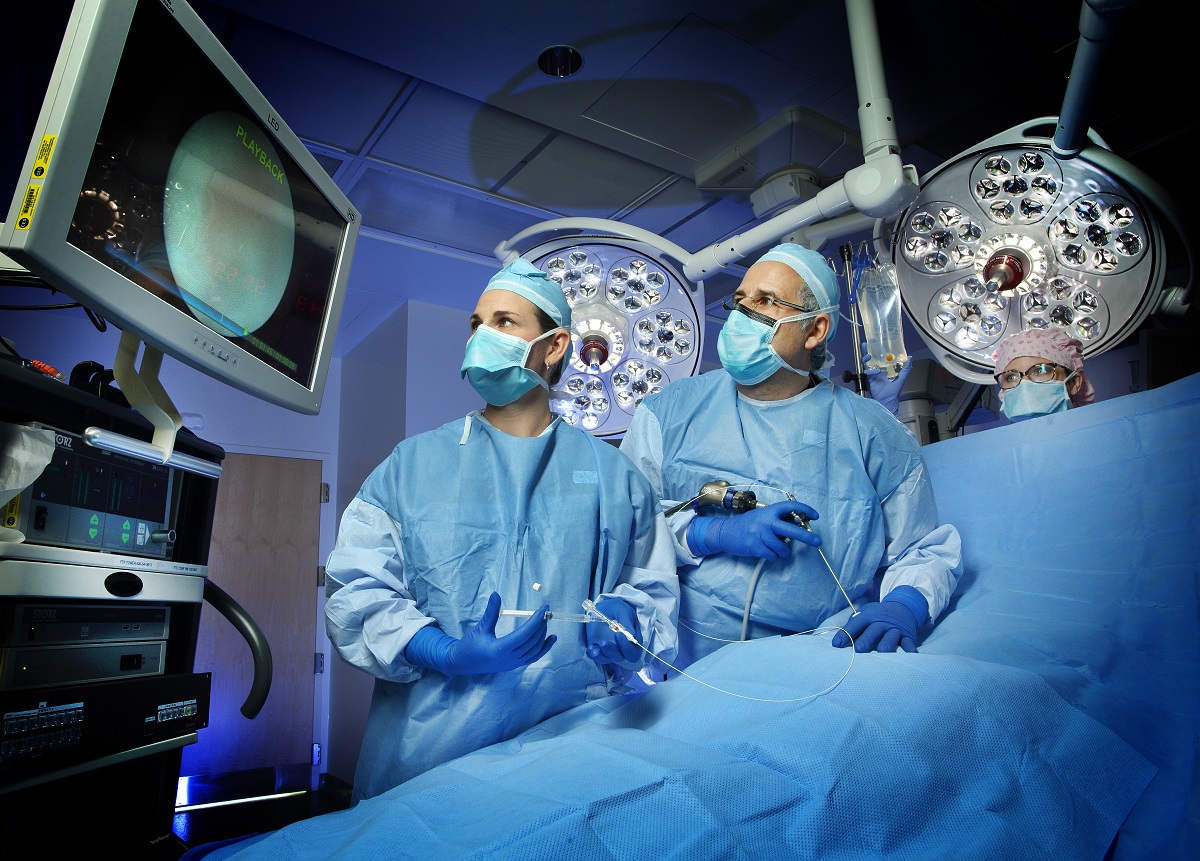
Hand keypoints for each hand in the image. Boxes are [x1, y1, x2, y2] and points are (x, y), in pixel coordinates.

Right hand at [405, 592, 555, 674]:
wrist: (463, 663)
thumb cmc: (470, 645)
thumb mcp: (480, 628)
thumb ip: (491, 612)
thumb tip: (496, 594)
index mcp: (500, 649)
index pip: (524, 634)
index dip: (535, 620)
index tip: (543, 609)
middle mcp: (509, 659)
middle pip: (532, 641)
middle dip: (541, 625)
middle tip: (545, 611)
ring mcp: (513, 664)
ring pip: (534, 650)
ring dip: (542, 635)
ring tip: (545, 621)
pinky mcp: (515, 665)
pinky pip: (533, 657)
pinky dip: (544, 648)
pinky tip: (551, 639)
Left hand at [585, 598, 641, 666]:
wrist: (604, 607)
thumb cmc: (617, 608)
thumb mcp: (623, 611)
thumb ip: (627, 622)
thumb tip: (630, 635)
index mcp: (632, 640)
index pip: (633, 652)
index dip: (626, 648)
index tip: (618, 634)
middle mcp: (622, 647)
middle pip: (621, 657)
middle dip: (612, 652)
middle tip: (604, 642)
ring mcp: (610, 648)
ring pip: (608, 658)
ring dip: (603, 654)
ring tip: (597, 645)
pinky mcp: (598, 647)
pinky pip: (597, 656)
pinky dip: (593, 654)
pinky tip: (591, 648)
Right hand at [687, 500, 819, 559]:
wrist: (726, 532)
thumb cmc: (747, 525)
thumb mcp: (762, 516)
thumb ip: (777, 520)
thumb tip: (798, 525)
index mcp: (769, 511)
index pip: (790, 507)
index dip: (805, 510)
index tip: (815, 516)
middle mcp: (766, 521)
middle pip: (792, 529)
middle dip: (807, 536)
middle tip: (817, 542)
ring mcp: (761, 534)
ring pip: (783, 547)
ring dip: (783, 552)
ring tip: (778, 549)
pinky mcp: (756, 547)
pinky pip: (773, 555)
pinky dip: (773, 556)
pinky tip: (766, 552)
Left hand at [831, 586, 926, 652]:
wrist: (902, 608)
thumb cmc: (877, 617)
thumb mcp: (864, 616)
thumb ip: (853, 627)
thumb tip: (837, 643)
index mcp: (868, 616)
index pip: (855, 624)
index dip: (845, 633)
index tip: (836, 644)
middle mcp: (882, 622)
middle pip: (873, 631)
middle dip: (866, 640)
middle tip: (859, 650)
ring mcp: (896, 629)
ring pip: (891, 637)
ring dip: (886, 645)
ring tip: (882, 652)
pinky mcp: (908, 636)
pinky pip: (909, 643)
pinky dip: (910, 650)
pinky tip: (910, 655)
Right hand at [863, 342, 910, 415]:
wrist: (887, 401)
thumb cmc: (894, 391)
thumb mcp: (902, 378)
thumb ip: (906, 368)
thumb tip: (910, 358)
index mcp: (885, 368)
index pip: (879, 357)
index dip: (877, 350)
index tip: (876, 343)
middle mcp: (877, 370)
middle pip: (870, 358)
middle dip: (867, 351)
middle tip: (866, 345)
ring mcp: (872, 374)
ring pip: (866, 364)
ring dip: (866, 358)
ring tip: (868, 356)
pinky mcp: (868, 379)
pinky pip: (867, 372)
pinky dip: (871, 371)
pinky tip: (876, 371)